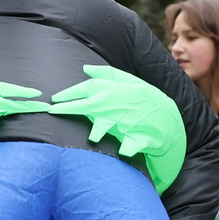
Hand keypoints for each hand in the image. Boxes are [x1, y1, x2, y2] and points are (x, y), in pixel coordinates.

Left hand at [47, 65, 185, 190]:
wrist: (166, 118)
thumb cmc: (143, 99)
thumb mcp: (128, 81)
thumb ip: (106, 74)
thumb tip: (85, 68)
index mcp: (114, 91)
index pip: (86, 88)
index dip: (68, 94)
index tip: (54, 99)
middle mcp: (117, 106)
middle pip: (89, 105)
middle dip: (69, 108)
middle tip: (53, 110)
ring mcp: (128, 122)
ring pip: (110, 125)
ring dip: (100, 130)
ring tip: (92, 136)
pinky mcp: (138, 138)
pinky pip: (132, 144)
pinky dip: (128, 147)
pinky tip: (123, 151)